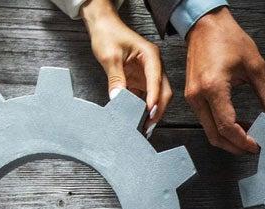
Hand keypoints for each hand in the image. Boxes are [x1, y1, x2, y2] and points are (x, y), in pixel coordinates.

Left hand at [80, 0, 171, 132]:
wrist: (102, 25)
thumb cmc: (108, 33)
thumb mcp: (110, 57)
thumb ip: (115, 78)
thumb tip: (118, 98)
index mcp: (151, 56)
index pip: (157, 81)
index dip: (154, 99)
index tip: (149, 114)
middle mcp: (153, 65)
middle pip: (162, 91)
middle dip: (157, 110)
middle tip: (148, 126)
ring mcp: (147, 72)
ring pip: (155, 95)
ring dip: (150, 111)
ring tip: (142, 126)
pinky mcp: (139, 78)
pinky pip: (143, 95)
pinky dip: (140, 106)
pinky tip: (134, 116)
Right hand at [184, 7, 264, 153]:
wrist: (205, 24)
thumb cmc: (226, 37)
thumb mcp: (255, 66)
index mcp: (213, 87)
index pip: (227, 126)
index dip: (244, 141)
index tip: (257, 145)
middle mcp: (198, 95)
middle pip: (215, 135)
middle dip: (235, 146)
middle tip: (253, 148)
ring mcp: (192, 97)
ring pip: (208, 130)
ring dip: (228, 138)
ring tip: (248, 135)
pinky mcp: (192, 95)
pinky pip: (205, 120)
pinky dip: (220, 127)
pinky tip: (236, 122)